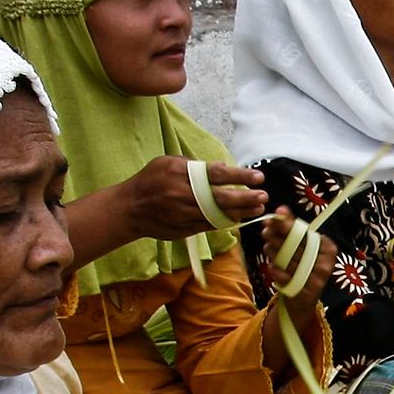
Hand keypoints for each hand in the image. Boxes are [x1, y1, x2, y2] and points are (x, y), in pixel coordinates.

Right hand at [126, 156, 267, 239]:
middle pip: (222, 198)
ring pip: (219, 215)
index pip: (217, 174)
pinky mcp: (185, 229)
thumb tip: (223, 167)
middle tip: (263, 195)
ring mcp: (184, 214)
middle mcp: (183, 195)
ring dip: (241, 212)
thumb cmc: (151, 180)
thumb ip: (195, 165)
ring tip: (257, 208)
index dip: (240, 177)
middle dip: (246, 197)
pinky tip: (239, 217)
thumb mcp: (168, 163)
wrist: (129, 208)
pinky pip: (211, 225)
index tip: (258, 178)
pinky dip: (227, 221)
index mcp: (180, 174)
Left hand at [258, 208, 336, 321]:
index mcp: (328, 247)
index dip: (285, 224)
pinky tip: (273, 267)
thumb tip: (280, 209)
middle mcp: (326, 261)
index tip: (271, 220)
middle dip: (276, 237)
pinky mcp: (308, 291)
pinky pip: (285, 276)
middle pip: (296, 245)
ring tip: (268, 249)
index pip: (304, 232)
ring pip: (288, 259)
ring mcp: (318, 277)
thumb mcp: (298, 245)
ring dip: (273, 252)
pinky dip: (276, 270)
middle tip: (265, 232)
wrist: (303, 297)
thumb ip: (290, 227)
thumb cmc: (300, 265)